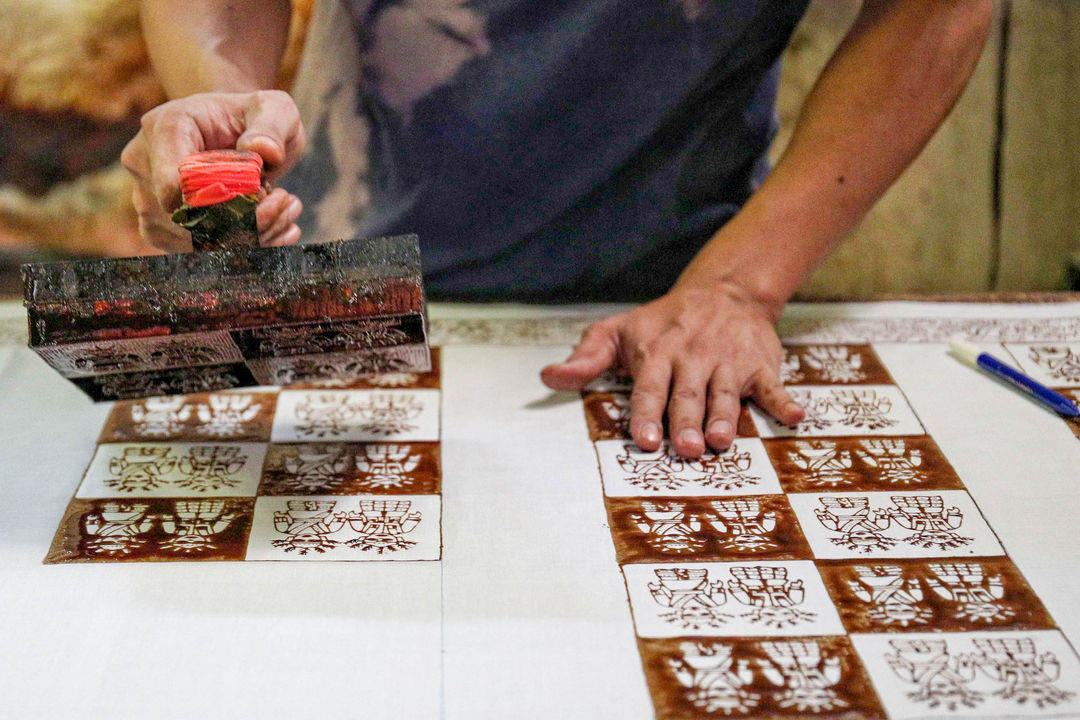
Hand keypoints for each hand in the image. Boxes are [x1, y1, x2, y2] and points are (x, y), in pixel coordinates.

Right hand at [121, 90, 305, 251]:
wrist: (234, 133)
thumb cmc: (253, 118)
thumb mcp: (273, 109)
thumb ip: (272, 124)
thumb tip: (263, 151)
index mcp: (166, 126)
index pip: (174, 176)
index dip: (215, 200)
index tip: (260, 195)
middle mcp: (144, 164)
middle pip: (188, 215)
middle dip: (247, 219)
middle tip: (286, 201)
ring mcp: (148, 201)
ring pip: (194, 240)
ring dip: (250, 236)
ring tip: (285, 211)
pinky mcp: (161, 229)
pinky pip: (198, 251)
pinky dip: (244, 247)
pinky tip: (276, 231)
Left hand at [541, 281, 803, 457]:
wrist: (724, 292)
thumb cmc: (663, 323)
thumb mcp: (619, 332)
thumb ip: (585, 358)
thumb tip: (548, 377)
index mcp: (657, 353)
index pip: (648, 387)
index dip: (646, 414)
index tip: (644, 440)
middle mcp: (693, 358)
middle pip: (687, 395)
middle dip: (685, 421)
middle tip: (684, 449)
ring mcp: (728, 361)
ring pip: (725, 393)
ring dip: (725, 417)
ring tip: (720, 441)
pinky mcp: (760, 365)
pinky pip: (773, 386)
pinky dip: (784, 401)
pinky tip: (795, 417)